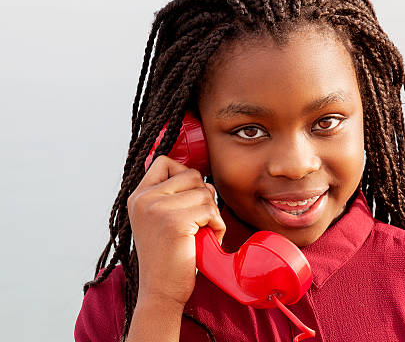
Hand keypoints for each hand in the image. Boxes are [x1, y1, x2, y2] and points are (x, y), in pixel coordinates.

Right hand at [127, 155, 225, 307]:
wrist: (161, 292)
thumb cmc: (169, 257)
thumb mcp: (159, 220)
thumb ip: (170, 195)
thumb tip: (196, 172)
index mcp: (138, 196)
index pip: (164, 162)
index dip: (184, 175)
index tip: (188, 199)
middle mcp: (143, 199)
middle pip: (191, 174)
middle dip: (203, 196)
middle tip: (198, 222)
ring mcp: (157, 208)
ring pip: (205, 192)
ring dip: (212, 213)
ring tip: (201, 233)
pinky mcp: (174, 221)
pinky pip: (210, 210)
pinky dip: (217, 226)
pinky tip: (206, 240)